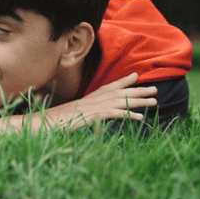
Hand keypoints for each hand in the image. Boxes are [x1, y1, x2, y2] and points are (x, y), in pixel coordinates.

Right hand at [42, 73, 156, 129]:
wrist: (45, 122)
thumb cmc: (55, 120)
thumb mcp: (71, 114)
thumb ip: (82, 111)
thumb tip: (88, 113)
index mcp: (89, 98)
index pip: (109, 86)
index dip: (123, 81)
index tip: (135, 76)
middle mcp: (93, 99)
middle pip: (119, 92)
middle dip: (138, 90)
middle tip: (154, 89)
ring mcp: (94, 106)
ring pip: (121, 101)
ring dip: (138, 101)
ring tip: (154, 102)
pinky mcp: (94, 115)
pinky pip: (115, 113)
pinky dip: (128, 114)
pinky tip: (139, 117)